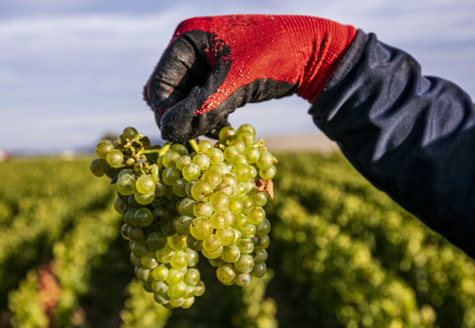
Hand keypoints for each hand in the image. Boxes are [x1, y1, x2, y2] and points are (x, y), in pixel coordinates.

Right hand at [144, 14, 355, 142]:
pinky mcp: (221, 76)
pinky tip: (225, 128)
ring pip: (188, 102)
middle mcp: (192, 48)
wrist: (314, 53)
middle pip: (172, 95)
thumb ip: (200, 110)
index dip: (167, 115)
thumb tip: (168, 135)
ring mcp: (207, 62)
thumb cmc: (273, 59)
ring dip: (199, 121)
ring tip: (218, 133)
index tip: (183, 138)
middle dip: (185, 118)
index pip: (160, 85)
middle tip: (201, 140)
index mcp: (187, 39)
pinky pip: (204, 102)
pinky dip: (211, 117)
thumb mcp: (233, 85)